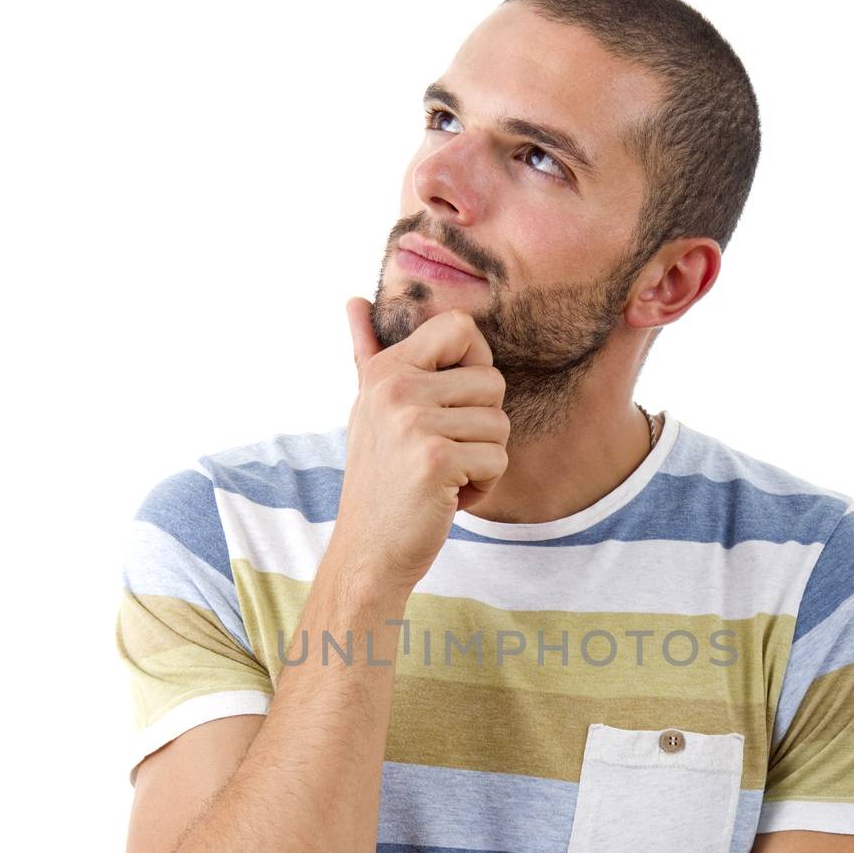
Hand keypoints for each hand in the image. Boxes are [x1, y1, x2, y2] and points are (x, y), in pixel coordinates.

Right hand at [335, 300, 510, 595]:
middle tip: (444, 454)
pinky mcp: (435, 461)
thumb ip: (366, 354)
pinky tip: (447, 498)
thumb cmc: (380, 482)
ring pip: (500, 424)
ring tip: (444, 477)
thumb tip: (354, 300)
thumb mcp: (368, 410)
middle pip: (492, 381)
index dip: (476, 363)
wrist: (367, 553)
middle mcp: (396, 390)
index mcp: (385, 371)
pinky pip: (498, 459)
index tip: (455, 402)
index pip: (460, 328)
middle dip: (482, 426)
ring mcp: (414, 424)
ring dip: (483, 460)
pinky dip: (482, 487)